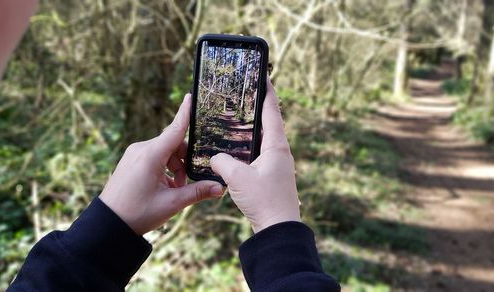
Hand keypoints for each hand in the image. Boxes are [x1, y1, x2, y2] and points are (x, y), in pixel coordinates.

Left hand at [100, 94, 224, 234]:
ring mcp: (134, 154)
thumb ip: (197, 192)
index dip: (185, 113)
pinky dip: (164, 169)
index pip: (175, 128)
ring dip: (175, 167)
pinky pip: (154, 158)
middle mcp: (141, 149)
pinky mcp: (131, 161)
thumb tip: (220, 188)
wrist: (108, 224)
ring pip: (165, 152)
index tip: (191, 96)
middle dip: (184, 160)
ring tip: (175, 190)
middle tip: (187, 183)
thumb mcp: (172, 203)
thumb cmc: (138, 213)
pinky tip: (165, 188)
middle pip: (173, 144)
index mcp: (151, 155)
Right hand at [210, 79, 300, 232]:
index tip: (264, 75)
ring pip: (262, 139)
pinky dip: (247, 147)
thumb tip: (214, 158)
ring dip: (252, 128)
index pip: (271, 111)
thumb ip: (221, 161)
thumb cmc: (264, 200)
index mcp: (276, 146)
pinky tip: (235, 149)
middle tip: (245, 93)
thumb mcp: (237, 177)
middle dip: (257, 107)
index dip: (267, 91)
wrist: (277, 230)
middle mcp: (279, 152)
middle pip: (268, 122)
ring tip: (237, 117)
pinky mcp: (270, 176)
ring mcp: (276, 165)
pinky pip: (258, 154)